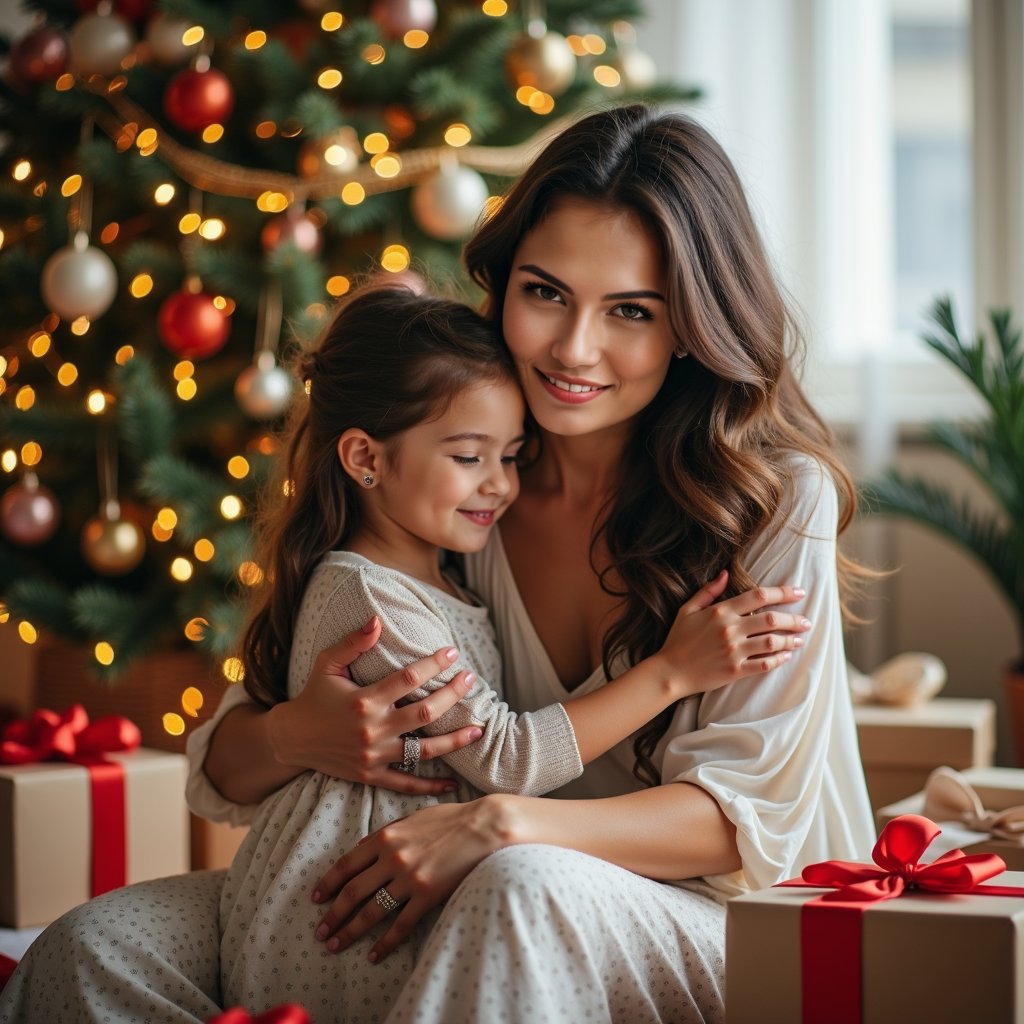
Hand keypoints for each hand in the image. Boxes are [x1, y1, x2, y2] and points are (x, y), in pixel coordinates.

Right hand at [267, 617, 483, 796]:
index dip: (435, 664)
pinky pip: (406, 783)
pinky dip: (431, 786)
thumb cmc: (314, 696)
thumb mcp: (327, 664)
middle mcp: (372, 729)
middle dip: (453, 695)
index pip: (409, 678)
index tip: (454, 654)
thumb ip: (353, 642)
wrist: (291, 739)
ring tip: (479, 729)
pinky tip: (454, 782)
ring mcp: (374, 756)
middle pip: (425, 712)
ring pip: (425, 750)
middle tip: (471, 680)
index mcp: (364, 700)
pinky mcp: (372, 776)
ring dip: (455, 740)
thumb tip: (377, 619)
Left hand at [311, 797, 506, 962]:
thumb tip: (362, 846)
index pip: (346, 865)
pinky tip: (374, 955)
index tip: (316, 899)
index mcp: (385, 837)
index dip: (328, 884)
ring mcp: (409, 879)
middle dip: (333, 915)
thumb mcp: (411, 818)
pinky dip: (385, 943)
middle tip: (320, 931)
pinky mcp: (427, 896)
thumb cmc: (449, 819)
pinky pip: (400, 925)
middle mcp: (391, 859)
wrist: (483, 827)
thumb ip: (385, 833)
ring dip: (350, 931)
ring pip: (370, 912)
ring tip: (336, 945)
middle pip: (352, 892)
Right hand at [655, 571, 810, 697]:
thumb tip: (725, 573)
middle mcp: (730, 629)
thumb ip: (708, 591)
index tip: (799, 592)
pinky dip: (779, 660)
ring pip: (772, 642)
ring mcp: (733, 651)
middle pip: (771, 619)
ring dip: (790, 640)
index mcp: (720, 611)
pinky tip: (786, 656)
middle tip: (806, 621)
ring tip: (800, 639)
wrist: (670, 672)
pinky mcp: (735, 671)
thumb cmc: (678, 640)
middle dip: (793, 619)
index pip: (758, 596)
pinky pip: (764, 665)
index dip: (783, 593)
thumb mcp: (688, 610)